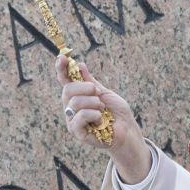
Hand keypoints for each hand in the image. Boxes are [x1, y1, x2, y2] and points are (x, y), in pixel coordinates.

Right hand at [55, 56, 151, 182]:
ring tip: (102, 108)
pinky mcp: (77, 132)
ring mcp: (72, 120)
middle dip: (85, 88)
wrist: (127, 130)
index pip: (64, 80)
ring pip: (75, 103)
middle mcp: (71, 107)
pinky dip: (93, 114)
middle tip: (98, 93)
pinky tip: (100, 119)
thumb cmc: (116, 112)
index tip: (62, 57)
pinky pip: (79, 117)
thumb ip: (90, 81)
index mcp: (77, 96)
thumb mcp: (104, 92)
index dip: (62, 68)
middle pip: (68, 90)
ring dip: (94, 102)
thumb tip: (79, 65)